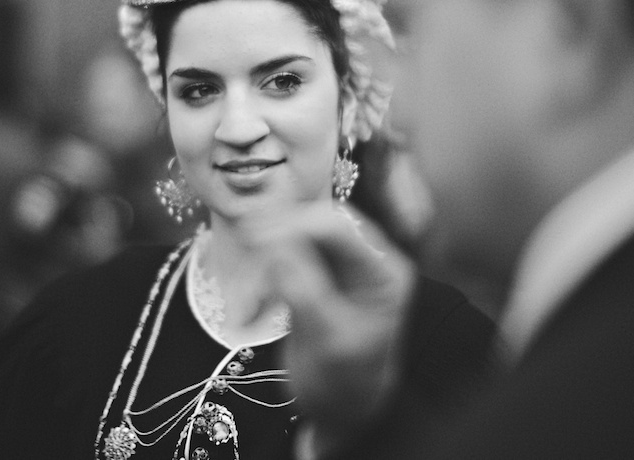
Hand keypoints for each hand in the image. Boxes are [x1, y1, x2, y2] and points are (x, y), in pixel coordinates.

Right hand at [251, 202, 416, 455]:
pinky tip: (253, 309)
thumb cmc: (343, 383)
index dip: (299, 225)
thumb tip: (276, 246)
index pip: (342, 227)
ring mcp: (340, 265)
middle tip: (249, 259)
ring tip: (252, 301)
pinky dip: (264, 278)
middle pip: (317, 222)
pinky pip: (284, 258)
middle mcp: (366, 260)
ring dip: (268, 261)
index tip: (259, 239)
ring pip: (296, 236)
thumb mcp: (328, 341)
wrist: (339, 410)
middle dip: (280, 238)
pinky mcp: (315, 274)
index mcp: (384, 271)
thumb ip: (306, 291)